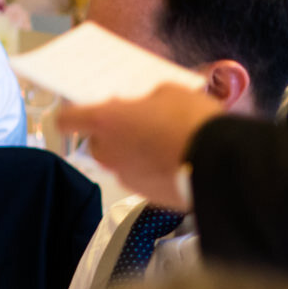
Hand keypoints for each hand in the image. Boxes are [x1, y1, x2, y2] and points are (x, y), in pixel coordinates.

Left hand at [54, 84, 224, 208]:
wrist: (220, 165)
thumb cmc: (191, 123)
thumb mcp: (171, 92)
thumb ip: (148, 99)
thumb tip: (149, 105)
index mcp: (105, 122)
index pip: (67, 120)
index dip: (73, 115)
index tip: (81, 111)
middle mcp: (109, 153)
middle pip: (96, 143)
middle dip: (112, 134)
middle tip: (136, 122)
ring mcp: (127, 178)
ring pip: (120, 162)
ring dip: (134, 153)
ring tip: (163, 141)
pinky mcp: (148, 196)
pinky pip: (142, 178)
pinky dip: (152, 171)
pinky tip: (175, 160)